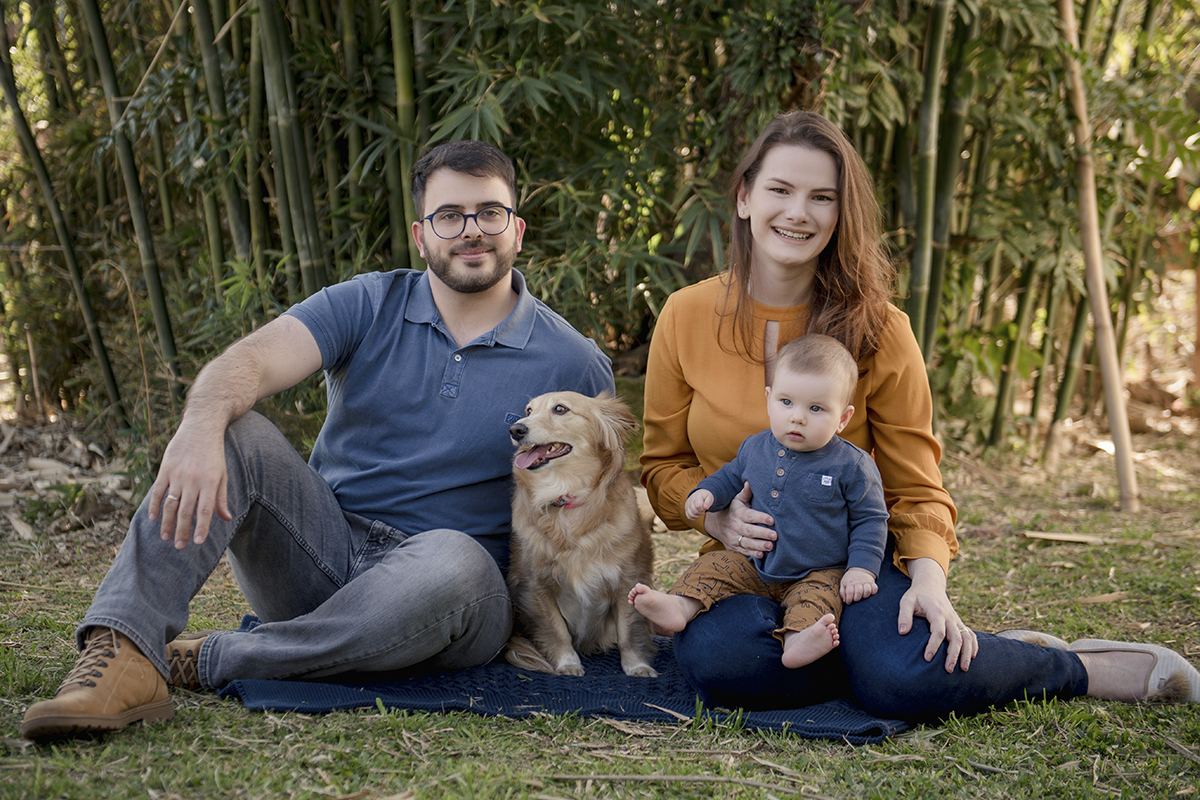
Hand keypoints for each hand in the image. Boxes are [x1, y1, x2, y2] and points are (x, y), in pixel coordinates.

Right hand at [148, 419, 232, 549]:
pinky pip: (157, 491)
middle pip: (185, 511)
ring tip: (166, 538)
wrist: (201, 428)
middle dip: (182, 531)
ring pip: (170, 504)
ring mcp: (177, 474)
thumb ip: (221, 498)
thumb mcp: (222, 474)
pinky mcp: (165, 469)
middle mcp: (193, 480)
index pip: (205, 510)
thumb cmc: (214, 454)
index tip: (197, 543)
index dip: (201, 527)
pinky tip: (154, 518)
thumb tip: (226, 518)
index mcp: (209, 482)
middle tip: (179, 547)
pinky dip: (154, 505)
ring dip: (167, 523)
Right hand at [684, 490, 713, 520]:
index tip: (705, 507)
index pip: (698, 506)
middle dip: (701, 512)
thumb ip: (708, 502)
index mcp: (697, 496)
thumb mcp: (709, 497)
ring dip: (698, 515)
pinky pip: (689, 517)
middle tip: (703, 509)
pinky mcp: (686, 509)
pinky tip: (697, 514)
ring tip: (700, 511)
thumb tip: (705, 507)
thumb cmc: (705, 497)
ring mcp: (687, 505)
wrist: (699, 494)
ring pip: (691, 515)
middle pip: (695, 511)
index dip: (702, 509)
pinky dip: (694, 517)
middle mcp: (690, 500)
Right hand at [702, 482, 774, 558]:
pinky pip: (743, 551)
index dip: (761, 518)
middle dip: (763, 533)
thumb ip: (746, 492)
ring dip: (759, 545)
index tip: (772, 520)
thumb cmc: (733, 509)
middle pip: (749, 531)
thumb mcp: (738, 500)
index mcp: (738, 513)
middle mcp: (735, 526)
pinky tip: (761, 555)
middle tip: (775, 535)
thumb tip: (750, 481)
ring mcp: (733, 538)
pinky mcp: (733, 547)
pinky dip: (751, 554)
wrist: (717, 523)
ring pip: (746, 543)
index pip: (750, 516)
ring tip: (770, 546)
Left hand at [840, 567, 877, 603]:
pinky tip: (869, 592)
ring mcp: (865, 581)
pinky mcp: (872, 582)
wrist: (858, 569)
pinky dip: (873, 592)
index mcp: (850, 582)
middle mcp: (858, 581)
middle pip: (859, 592)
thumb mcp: (843, 583)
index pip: (849, 592)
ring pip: (867, 591)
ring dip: (865, 596)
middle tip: (855, 599)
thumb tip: (845, 601)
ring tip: (862, 595)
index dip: (849, 599)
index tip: (849, 602)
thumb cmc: (850, 579)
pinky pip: (875, 588)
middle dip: (857, 598)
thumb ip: (842, 592)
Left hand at [898, 557, 976, 671]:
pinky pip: (971, 634)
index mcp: (936, 611)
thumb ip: (904, 615)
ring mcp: (956, 620)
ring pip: (967, 637)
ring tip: (963, 669)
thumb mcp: (907, 601)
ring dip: (967, 653)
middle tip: (948, 670)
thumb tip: (903, 632)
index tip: (927, 658)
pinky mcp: (958, 622)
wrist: (930, 585)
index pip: (938, 631)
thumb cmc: (917, 595)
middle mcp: (949, 617)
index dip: (934, 645)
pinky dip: (974, 646)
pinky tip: (972, 657)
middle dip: (953, 654)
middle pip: (956, 637)